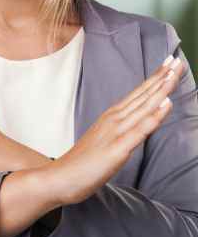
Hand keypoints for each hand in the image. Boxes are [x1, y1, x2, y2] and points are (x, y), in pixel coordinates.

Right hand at [42, 53, 185, 206]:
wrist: (60, 177)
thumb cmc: (82, 162)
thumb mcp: (104, 141)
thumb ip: (119, 130)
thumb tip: (134, 122)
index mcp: (111, 117)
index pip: (138, 93)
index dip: (155, 78)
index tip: (168, 62)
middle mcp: (114, 120)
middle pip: (143, 95)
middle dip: (161, 77)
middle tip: (175, 59)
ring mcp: (116, 133)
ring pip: (144, 107)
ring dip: (160, 89)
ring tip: (173, 73)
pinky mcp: (117, 149)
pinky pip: (140, 130)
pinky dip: (154, 115)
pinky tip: (165, 103)